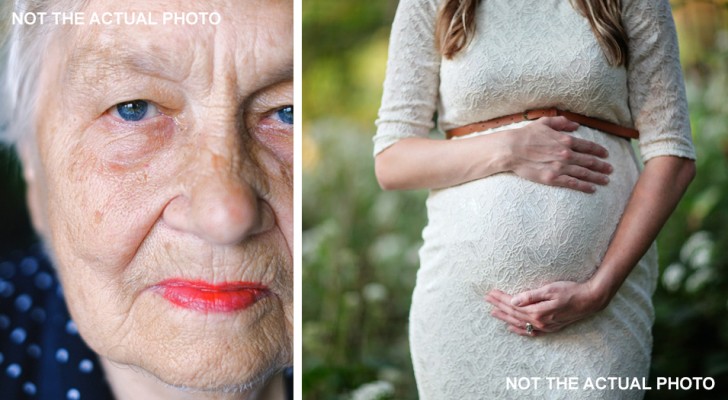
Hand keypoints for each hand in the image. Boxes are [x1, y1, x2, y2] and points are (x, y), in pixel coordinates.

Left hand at [484, 280, 608, 336]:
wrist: (589, 301)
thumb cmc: (570, 291)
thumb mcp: (550, 289)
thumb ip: (531, 296)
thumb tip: (513, 300)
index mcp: (537, 311)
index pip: (513, 304)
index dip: (500, 298)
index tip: (490, 292)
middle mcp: (539, 321)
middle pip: (513, 313)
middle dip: (499, 306)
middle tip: (486, 299)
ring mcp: (544, 326)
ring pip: (519, 322)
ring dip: (505, 317)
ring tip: (493, 312)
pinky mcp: (550, 327)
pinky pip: (530, 331)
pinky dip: (518, 329)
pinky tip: (511, 327)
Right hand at [505, 116, 612, 192]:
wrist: (512, 149)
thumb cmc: (526, 135)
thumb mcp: (544, 123)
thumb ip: (561, 122)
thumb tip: (575, 125)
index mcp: (566, 140)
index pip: (588, 146)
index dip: (599, 151)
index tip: (606, 154)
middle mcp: (567, 154)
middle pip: (590, 161)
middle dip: (602, 166)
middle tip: (610, 169)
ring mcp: (561, 167)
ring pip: (584, 173)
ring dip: (597, 177)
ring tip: (606, 180)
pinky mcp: (553, 178)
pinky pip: (573, 183)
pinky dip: (584, 186)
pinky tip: (592, 189)